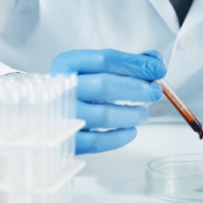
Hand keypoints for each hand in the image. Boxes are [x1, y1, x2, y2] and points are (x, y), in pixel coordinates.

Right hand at [49, 49, 165, 153]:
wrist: (45, 112)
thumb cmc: (75, 88)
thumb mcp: (93, 68)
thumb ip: (125, 62)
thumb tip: (154, 63)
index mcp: (67, 64)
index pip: (105, 59)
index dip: (135, 64)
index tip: (157, 69)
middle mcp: (60, 88)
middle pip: (104, 85)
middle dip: (136, 88)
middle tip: (154, 92)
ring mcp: (61, 115)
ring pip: (103, 115)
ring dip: (131, 114)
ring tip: (142, 113)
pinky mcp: (67, 140)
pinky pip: (97, 142)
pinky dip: (119, 137)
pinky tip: (131, 130)